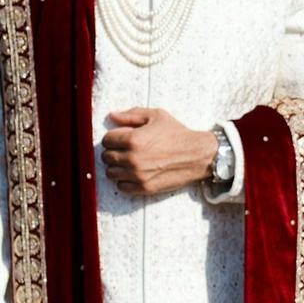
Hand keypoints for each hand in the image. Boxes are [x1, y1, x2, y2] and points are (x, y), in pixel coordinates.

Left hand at [100, 107, 218, 198]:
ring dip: (116, 167)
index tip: (120, 138)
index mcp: (133, 139)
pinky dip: (124, 180)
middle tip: (123, 150)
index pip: (106, 140)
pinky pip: (122, 187)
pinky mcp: (145, 188)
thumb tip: (112, 115)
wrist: (197, 155)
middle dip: (113, 152)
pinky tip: (133, 173)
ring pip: (111, 173)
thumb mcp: (156, 116)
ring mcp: (138, 175)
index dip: (112, 138)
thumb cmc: (177, 133)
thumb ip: (131, 115)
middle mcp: (133, 158)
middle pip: (106, 157)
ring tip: (128, 162)